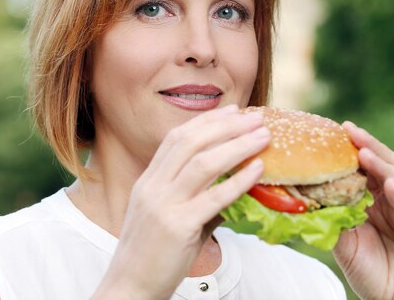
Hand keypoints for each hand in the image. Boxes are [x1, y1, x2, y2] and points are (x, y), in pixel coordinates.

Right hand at [93, 104, 268, 299]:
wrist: (130, 289)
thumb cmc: (154, 254)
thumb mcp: (168, 216)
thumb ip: (197, 197)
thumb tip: (234, 187)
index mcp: (149, 180)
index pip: (177, 137)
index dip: (207, 121)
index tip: (233, 111)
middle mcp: (153, 187)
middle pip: (191, 142)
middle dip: (227, 126)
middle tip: (255, 118)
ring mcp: (163, 205)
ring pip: (203, 163)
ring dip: (238, 145)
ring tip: (264, 137)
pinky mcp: (177, 227)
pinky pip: (214, 197)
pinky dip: (238, 181)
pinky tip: (258, 170)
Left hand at [333, 122, 393, 299]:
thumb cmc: (369, 272)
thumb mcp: (344, 242)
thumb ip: (333, 217)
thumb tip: (305, 193)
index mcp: (377, 200)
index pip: (368, 168)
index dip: (355, 148)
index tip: (337, 130)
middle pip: (386, 166)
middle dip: (369, 146)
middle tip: (351, 130)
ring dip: (382, 166)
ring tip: (364, 152)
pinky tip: (389, 185)